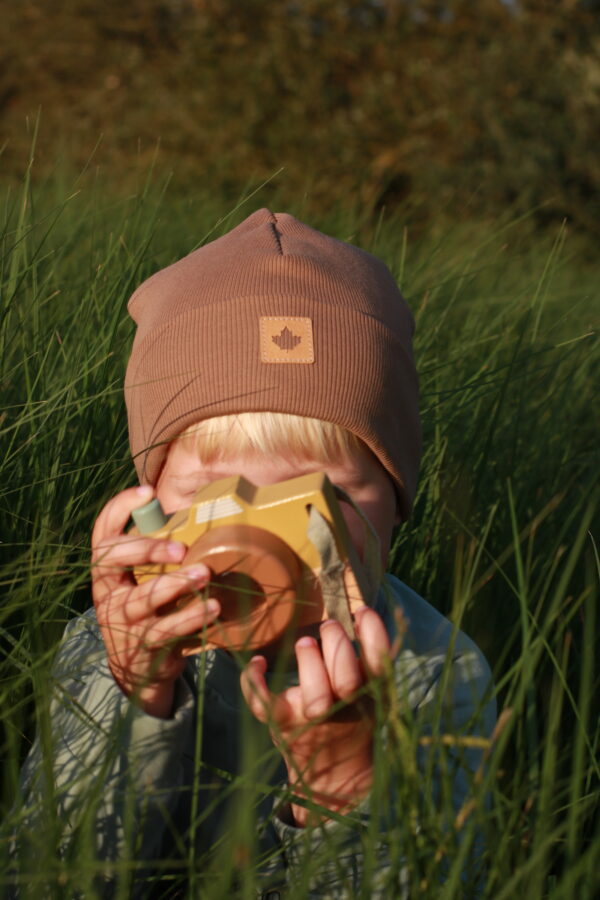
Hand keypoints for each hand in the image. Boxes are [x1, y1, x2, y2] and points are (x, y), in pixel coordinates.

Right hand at [91, 485, 220, 717]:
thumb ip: (161, 556)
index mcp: (108, 572)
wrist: (139, 669)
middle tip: (180, 548)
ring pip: (142, 599)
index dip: (120, 509)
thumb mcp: (146, 582)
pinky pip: (166, 631)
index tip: (148, 492)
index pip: (103, 533)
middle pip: (112, 560)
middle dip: (146, 548)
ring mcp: (123, 621)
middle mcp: (107, 593)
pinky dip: (192, 617)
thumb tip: (201, 514)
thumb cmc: (151, 612)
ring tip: (205, 573)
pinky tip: (213, 607)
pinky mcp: (143, 647)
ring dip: (175, 584)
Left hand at [241, 606, 390, 825]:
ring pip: (315, 697)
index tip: (361, 610)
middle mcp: (344, 710)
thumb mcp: (372, 693)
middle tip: (330, 624)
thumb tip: (359, 613)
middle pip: (347, 681)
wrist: (337, 774)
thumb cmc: (353, 718)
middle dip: (337, 647)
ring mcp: (312, 720)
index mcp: (370, 696)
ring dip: (310, 663)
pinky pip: (263, 705)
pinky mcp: (283, 724)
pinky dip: (254, 681)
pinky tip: (258, 662)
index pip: (380, 666)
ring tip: (305, 641)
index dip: (373, 636)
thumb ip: (369, 660)